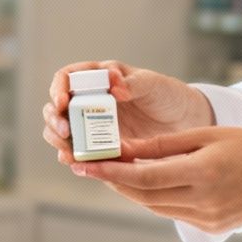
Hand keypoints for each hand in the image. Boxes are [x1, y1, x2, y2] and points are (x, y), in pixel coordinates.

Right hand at [41, 61, 213, 165]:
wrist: (186, 122)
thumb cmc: (168, 95)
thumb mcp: (153, 84)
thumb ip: (133, 82)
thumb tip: (114, 86)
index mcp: (98, 78)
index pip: (66, 78)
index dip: (58, 89)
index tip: (63, 102)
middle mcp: (89, 101)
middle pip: (57, 108)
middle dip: (55, 120)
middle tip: (66, 131)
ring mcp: (92, 126)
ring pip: (61, 132)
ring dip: (59, 142)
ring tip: (69, 151)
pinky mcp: (99, 148)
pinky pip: (79, 153)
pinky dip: (74, 158)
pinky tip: (78, 163)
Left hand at [74, 127, 241, 232]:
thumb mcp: (208, 135)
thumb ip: (165, 144)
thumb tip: (127, 148)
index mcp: (202, 173)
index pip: (144, 176)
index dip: (111, 171)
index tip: (86, 164)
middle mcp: (203, 201)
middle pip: (144, 195)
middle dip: (115, 181)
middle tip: (92, 166)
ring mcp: (208, 219)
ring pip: (156, 206)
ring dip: (133, 190)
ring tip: (115, 172)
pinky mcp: (212, 228)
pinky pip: (174, 213)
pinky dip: (157, 198)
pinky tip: (148, 184)